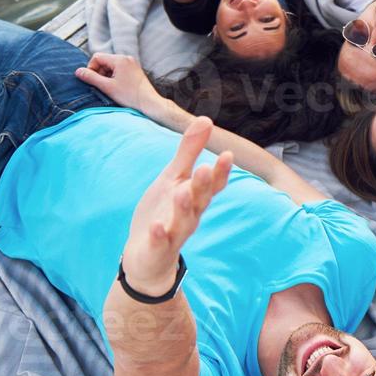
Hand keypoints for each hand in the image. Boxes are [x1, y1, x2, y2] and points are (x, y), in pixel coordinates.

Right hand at [75, 52, 171, 117]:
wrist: (150, 104)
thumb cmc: (130, 96)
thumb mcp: (107, 87)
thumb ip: (91, 78)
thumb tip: (78, 71)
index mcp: (120, 59)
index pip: (97, 57)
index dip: (91, 69)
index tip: (93, 81)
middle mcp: (127, 58)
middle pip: (104, 61)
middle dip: (99, 73)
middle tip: (102, 86)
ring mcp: (132, 64)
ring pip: (111, 67)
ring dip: (106, 77)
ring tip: (111, 89)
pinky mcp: (135, 71)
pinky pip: (119, 70)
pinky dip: (114, 78)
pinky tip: (117, 89)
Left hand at [120, 117, 232, 295]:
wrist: (147, 256)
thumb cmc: (164, 212)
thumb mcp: (174, 178)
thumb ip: (189, 151)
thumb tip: (207, 119)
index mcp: (194, 197)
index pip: (212, 184)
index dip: (220, 172)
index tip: (228, 154)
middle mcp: (189, 215)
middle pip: (200, 200)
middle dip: (203, 186)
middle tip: (204, 169)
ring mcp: (174, 233)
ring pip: (184, 221)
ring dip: (183, 208)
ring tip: (182, 193)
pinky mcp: (157, 249)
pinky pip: (160, 242)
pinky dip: (159, 235)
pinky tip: (157, 227)